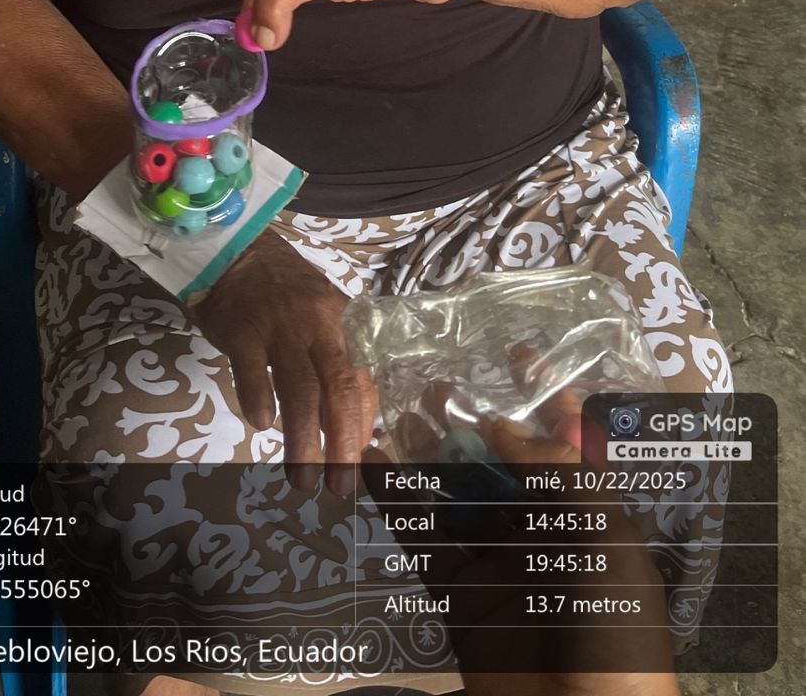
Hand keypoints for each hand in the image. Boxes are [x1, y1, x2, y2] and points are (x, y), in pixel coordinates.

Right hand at [196, 229, 376, 496]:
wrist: (233, 246)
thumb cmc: (278, 287)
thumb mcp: (316, 310)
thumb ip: (332, 354)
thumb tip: (349, 414)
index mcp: (340, 320)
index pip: (362, 378)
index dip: (361, 423)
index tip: (357, 460)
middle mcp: (315, 324)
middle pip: (338, 388)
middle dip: (342, 442)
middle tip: (339, 485)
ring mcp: (278, 327)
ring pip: (300, 389)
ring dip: (302, 439)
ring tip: (302, 476)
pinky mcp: (241, 330)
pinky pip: (252, 371)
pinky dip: (258, 400)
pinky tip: (260, 426)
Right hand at [362, 382, 678, 695]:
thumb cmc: (613, 633)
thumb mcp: (602, 540)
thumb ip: (557, 475)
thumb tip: (502, 423)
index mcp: (590, 513)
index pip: (570, 438)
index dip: (546, 392)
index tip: (515, 351)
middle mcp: (543, 530)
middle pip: (502, 460)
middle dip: (472, 418)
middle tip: (435, 380)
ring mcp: (498, 562)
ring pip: (457, 493)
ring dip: (428, 452)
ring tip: (396, 408)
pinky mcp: (460, 595)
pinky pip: (425, 537)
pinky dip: (397, 500)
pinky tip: (371, 463)